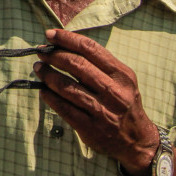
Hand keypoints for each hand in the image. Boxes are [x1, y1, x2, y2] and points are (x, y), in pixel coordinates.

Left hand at [34, 28, 158, 175]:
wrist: (137, 140)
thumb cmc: (124, 103)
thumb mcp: (122, 80)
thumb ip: (100, 65)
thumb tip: (66, 46)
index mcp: (121, 75)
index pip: (91, 49)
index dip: (68, 39)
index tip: (51, 34)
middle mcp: (113, 91)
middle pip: (77, 65)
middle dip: (54, 55)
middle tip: (41, 51)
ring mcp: (102, 111)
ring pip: (67, 87)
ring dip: (48, 75)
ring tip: (39, 68)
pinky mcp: (90, 128)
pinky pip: (64, 108)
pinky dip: (50, 97)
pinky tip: (43, 90)